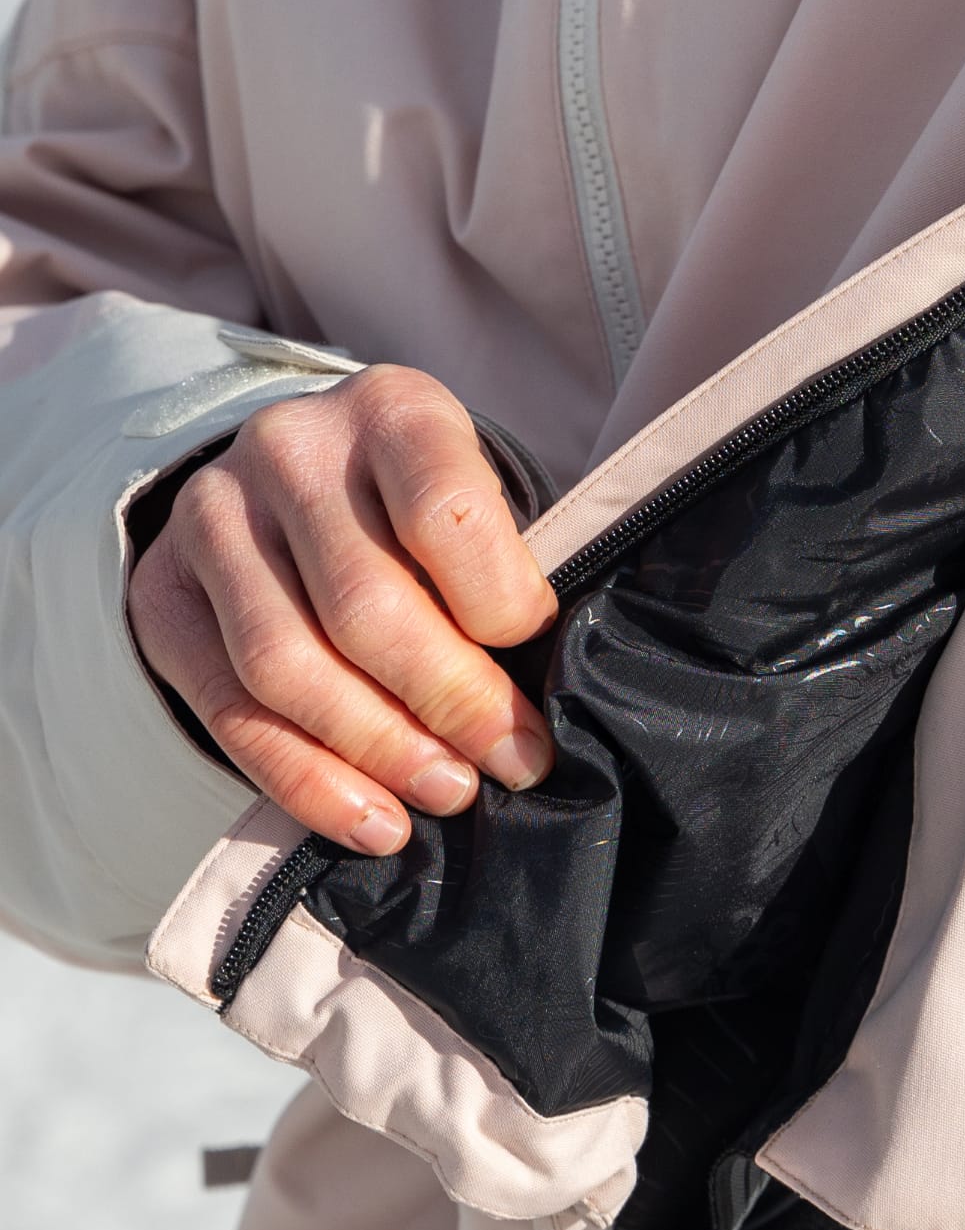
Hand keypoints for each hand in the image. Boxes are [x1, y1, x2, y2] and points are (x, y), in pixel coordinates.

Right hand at [128, 366, 558, 856]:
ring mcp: (213, 520)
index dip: (498, 601)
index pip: (444, 511)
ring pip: (286, 666)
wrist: (302, 480)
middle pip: (364, 605)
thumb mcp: (478, 498)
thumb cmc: (422, 504)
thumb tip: (530, 711)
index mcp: (391, 409)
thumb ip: (503, 574)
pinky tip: (374, 820)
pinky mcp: (164, 595)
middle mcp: (290, 449)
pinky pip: (228, 710)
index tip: (535, 654)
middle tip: (510, 762)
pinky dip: (307, 781)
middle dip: (449, 701)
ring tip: (448, 792)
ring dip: (378, 749)